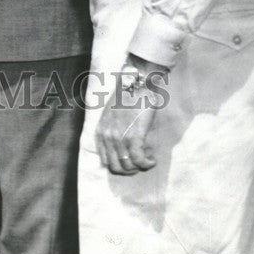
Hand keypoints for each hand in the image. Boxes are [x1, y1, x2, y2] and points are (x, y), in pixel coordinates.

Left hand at [95, 58, 167, 174]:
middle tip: (140, 163)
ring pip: (128, 166)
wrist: (136, 82)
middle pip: (116, 168)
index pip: (105, 161)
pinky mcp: (134, 136)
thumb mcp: (111, 115)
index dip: (120, 165)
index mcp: (100, 132)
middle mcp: (107, 137)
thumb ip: (112, 131)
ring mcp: (119, 137)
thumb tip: (122, 148)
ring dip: (140, 166)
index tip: (130, 160)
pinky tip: (152, 159)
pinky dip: (147, 163)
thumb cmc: (127, 97)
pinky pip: (140, 160)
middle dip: (130, 170)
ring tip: (147, 157)